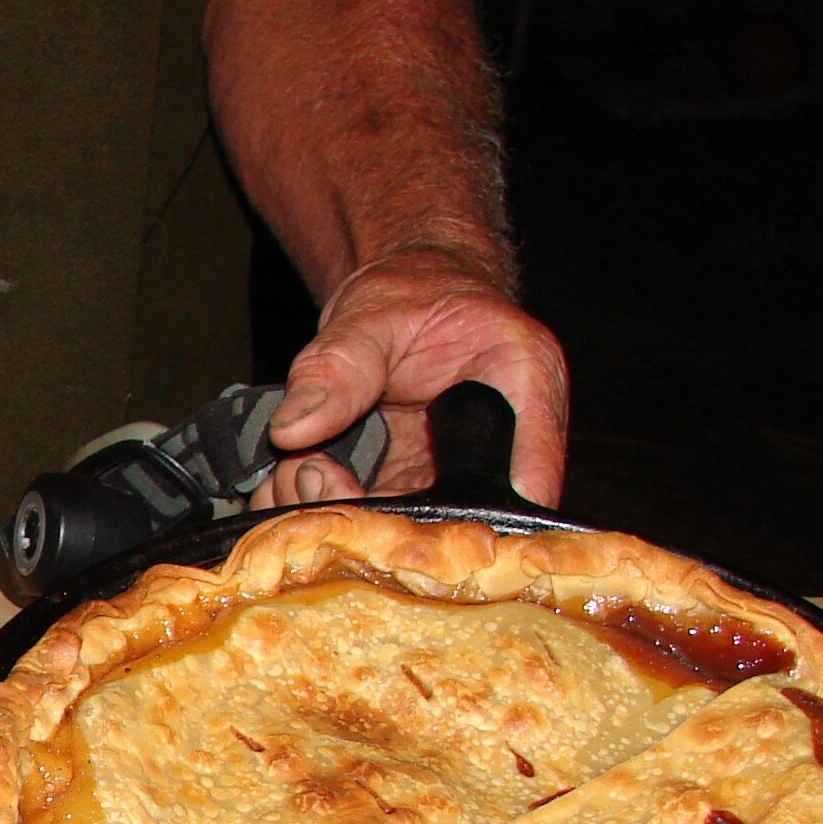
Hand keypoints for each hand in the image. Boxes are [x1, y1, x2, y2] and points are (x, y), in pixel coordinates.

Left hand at [247, 247, 568, 507]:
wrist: (400, 300)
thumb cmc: (413, 292)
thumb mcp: (375, 313)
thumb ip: (339, 365)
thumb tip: (291, 430)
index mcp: (525, 385)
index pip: (531, 472)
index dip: (481, 518)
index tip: (416, 531)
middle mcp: (499, 447)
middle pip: (455, 519)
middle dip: (375, 518)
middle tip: (315, 476)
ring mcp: (450, 476)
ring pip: (404, 529)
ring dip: (338, 516)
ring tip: (299, 467)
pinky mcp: (407, 489)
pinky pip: (370, 519)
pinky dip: (321, 510)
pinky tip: (290, 481)